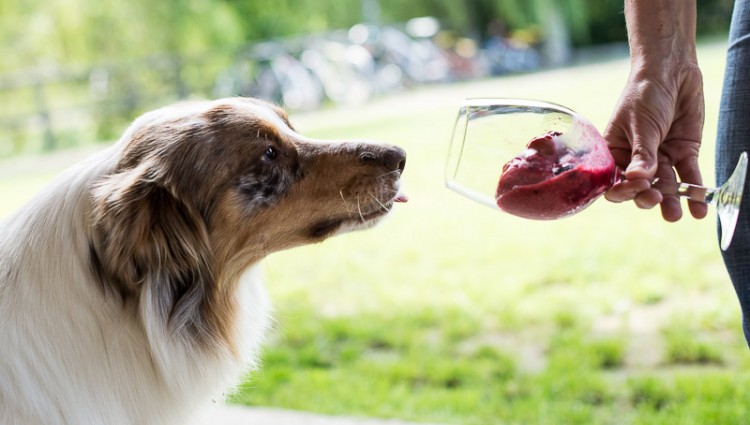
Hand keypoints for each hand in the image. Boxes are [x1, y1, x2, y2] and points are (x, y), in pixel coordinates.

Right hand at [604, 62, 707, 221]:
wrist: (671, 70)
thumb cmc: (644, 93)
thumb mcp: (640, 123)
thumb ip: (642, 153)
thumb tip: (638, 180)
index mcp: (615, 153)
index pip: (615, 181)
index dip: (624, 190)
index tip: (637, 187)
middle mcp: (636, 160)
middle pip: (640, 188)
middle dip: (648, 197)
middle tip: (656, 199)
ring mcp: (661, 157)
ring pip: (665, 186)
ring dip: (671, 201)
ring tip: (676, 215)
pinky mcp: (684, 153)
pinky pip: (688, 176)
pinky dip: (694, 190)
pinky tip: (699, 208)